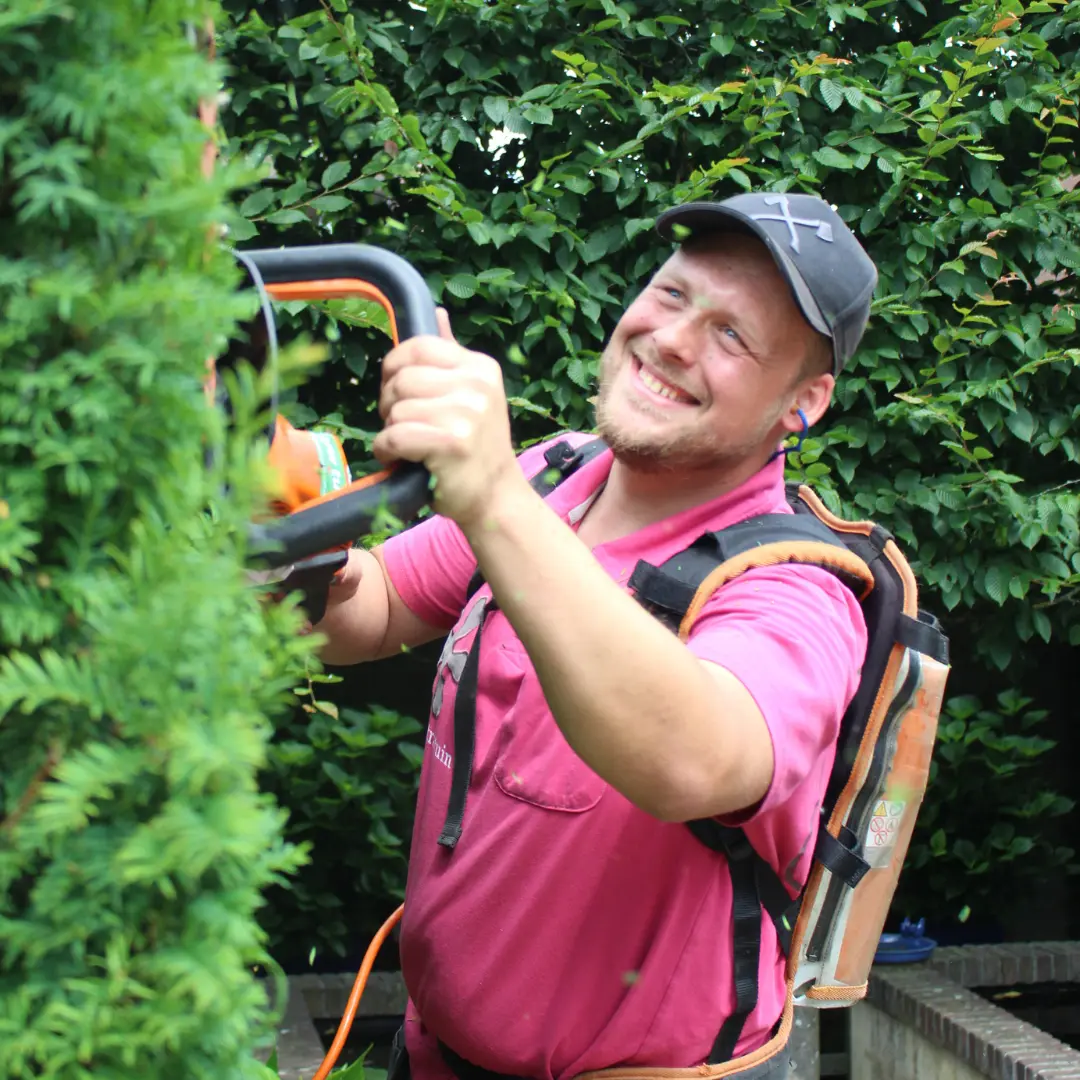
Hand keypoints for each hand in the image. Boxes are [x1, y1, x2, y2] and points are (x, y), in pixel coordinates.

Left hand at [372, 309, 522, 528]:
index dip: (394, 368)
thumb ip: (451, 357)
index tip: (399, 393)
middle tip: (404, 425)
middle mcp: (478, 386)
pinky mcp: (453, 443)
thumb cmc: (474, 449)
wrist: (495, 498)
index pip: (417, 346)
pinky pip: (395, 435)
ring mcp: (468, 414)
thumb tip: (437, 312)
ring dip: (389, 431)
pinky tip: (399, 459)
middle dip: (390, 404)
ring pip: (396, 410)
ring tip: (407, 446)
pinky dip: (387, 450)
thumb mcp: (471, 395)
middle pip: (402, 378)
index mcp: (480, 368)